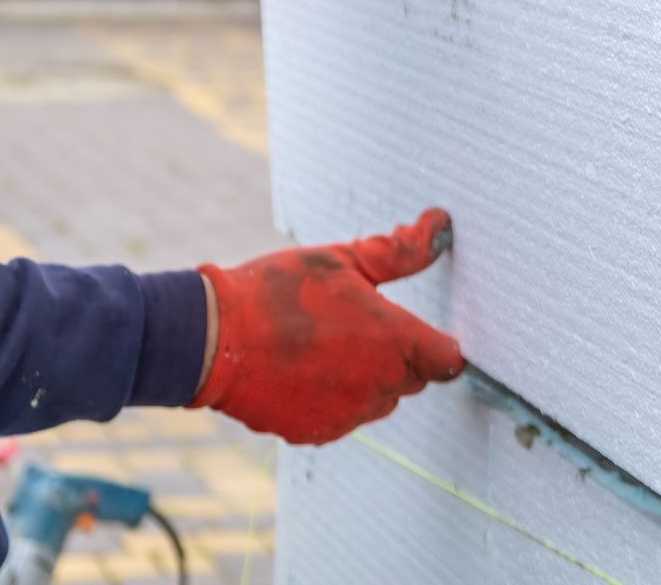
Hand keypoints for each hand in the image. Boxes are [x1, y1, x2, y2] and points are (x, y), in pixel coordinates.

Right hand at [192, 208, 465, 443]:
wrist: (211, 339)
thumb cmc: (279, 291)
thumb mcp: (342, 259)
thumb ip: (398, 251)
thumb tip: (440, 226)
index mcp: (395, 341)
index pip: (449, 360)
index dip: (439, 345)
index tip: (420, 330)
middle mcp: (380, 386)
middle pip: (413, 379)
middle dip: (397, 356)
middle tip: (357, 325)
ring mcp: (348, 415)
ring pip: (377, 399)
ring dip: (365, 379)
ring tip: (324, 344)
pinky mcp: (316, 433)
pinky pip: (341, 417)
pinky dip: (331, 399)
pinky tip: (302, 370)